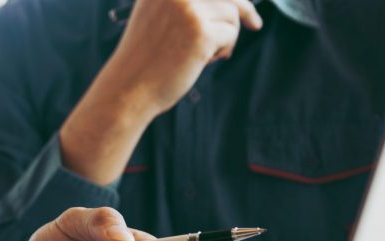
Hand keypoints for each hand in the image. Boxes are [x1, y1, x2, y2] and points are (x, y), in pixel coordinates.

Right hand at [112, 0, 262, 113]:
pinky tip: (204, 61)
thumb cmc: (145, 59)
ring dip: (226, 35)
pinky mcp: (200, 31)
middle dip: (243, 8)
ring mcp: (188, 10)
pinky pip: (231, 33)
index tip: (243, 4)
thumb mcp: (160, 17)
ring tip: (205, 54)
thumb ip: (186, 2)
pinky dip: (223, 49)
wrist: (129, 88)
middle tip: (255, 23)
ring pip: (231, 12)